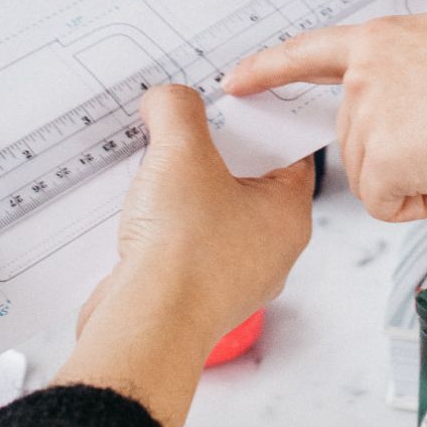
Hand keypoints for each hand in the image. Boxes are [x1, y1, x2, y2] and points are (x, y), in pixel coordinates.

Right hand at [57, 86, 312, 426]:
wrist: (145, 327)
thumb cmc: (182, 254)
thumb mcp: (181, 152)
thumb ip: (177, 109)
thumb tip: (169, 99)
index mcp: (288, 215)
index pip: (288, 150)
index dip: (259, 118)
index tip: (233, 99)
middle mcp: (268, 250)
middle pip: (246, 178)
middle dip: (212, 151)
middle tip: (186, 127)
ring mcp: (231, 276)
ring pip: (210, 212)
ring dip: (182, 189)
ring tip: (155, 164)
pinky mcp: (193, 295)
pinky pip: (182, 244)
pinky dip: (162, 224)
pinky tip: (138, 209)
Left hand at [225, 14, 426, 221]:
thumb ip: (411, 66)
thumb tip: (409, 98)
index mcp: (382, 39)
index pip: (310, 52)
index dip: (269, 68)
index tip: (235, 82)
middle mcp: (364, 74)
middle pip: (352, 140)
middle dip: (398, 155)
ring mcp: (368, 115)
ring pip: (369, 176)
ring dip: (413, 179)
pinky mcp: (380, 159)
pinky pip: (385, 204)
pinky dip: (421, 204)